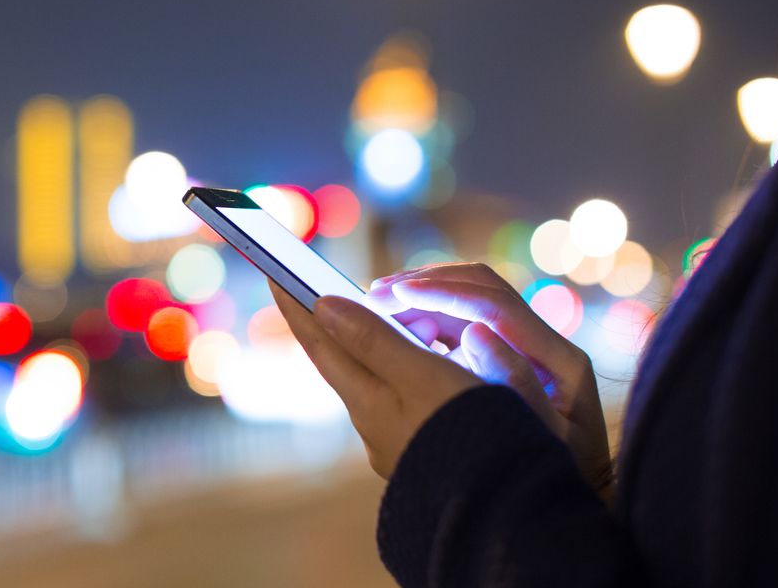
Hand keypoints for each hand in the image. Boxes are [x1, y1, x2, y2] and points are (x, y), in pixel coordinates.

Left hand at [269, 280, 480, 477]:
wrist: (502, 503)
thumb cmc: (466, 433)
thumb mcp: (421, 377)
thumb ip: (374, 340)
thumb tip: (322, 306)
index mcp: (367, 402)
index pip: (321, 344)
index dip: (298, 306)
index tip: (275, 274)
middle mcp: (374, 423)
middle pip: (346, 360)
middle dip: (339, 322)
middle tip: (335, 289)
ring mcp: (398, 439)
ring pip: (379, 378)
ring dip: (382, 344)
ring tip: (404, 320)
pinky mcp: (424, 447)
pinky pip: (408, 394)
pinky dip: (412, 368)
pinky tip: (433, 363)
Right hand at [365, 263, 612, 497]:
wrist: (575, 496)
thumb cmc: (557, 475)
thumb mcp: (543, 440)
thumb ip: (517, 386)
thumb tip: (476, 334)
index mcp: (558, 360)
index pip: (495, 305)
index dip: (444, 293)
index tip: (399, 294)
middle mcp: (544, 343)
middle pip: (482, 288)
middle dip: (427, 283)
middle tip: (377, 293)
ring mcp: (524, 346)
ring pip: (469, 298)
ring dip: (423, 294)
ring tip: (378, 303)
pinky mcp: (505, 355)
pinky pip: (462, 321)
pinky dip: (428, 315)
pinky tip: (398, 324)